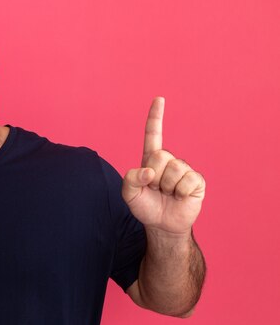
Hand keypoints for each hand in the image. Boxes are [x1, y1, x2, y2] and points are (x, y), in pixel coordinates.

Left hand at [122, 97, 205, 235]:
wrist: (161, 225)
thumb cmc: (145, 207)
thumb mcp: (129, 194)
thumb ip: (131, 179)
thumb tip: (149, 171)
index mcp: (151, 160)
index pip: (153, 135)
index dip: (155, 117)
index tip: (159, 99)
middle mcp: (169, 161)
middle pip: (160, 155)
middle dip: (154, 176)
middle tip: (156, 188)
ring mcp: (184, 170)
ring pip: (174, 169)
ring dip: (167, 186)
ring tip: (167, 194)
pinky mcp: (197, 181)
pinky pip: (187, 181)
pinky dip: (180, 193)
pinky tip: (179, 197)